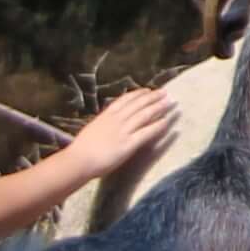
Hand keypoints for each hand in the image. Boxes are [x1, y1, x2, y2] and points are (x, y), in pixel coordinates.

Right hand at [63, 87, 185, 186]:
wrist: (79, 160)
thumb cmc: (81, 148)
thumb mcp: (92, 128)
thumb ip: (102, 123)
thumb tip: (107, 120)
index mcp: (106, 115)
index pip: (125, 100)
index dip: (138, 94)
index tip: (147, 90)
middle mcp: (117, 119)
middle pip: (138, 104)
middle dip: (152, 97)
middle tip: (165, 92)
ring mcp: (124, 131)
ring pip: (145, 115)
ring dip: (159, 107)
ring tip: (170, 102)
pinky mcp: (129, 144)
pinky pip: (147, 132)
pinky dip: (158, 126)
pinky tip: (167, 122)